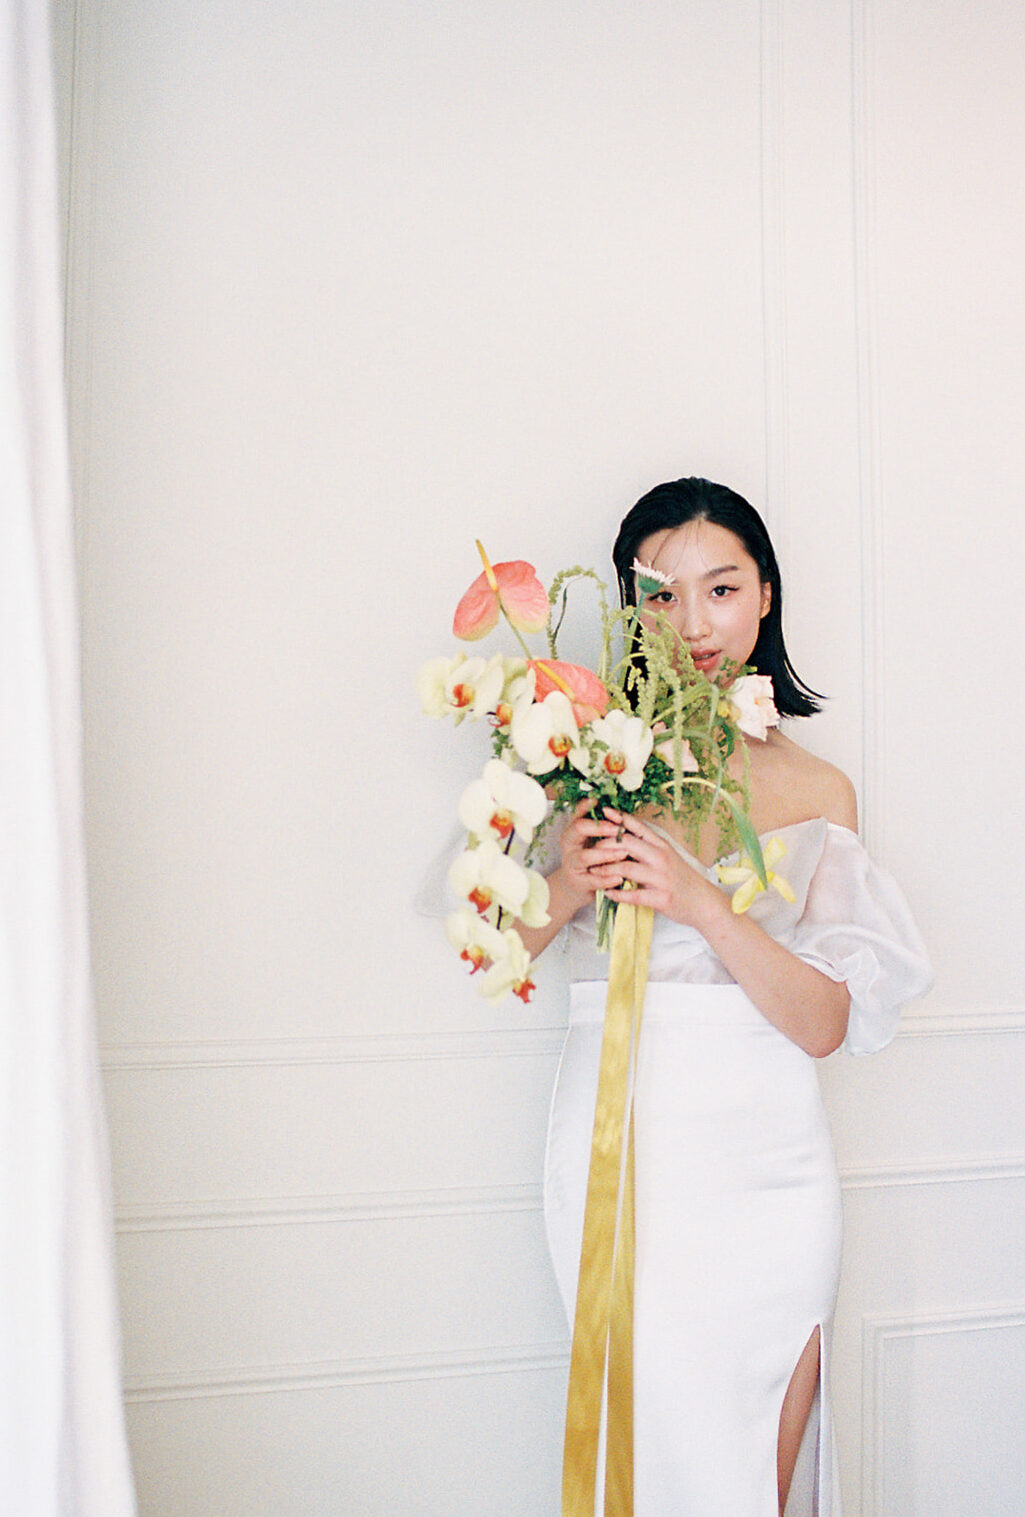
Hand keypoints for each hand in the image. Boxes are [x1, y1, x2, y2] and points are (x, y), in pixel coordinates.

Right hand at [556, 798, 632, 905]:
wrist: (577, 886)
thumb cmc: (591, 859)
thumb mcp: (592, 840)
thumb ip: (602, 827)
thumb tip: (618, 810)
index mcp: (573, 831)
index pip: (577, 814)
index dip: (585, 807)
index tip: (596, 801)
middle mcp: (569, 845)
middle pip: (578, 829)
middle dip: (599, 827)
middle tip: (617, 828)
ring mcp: (572, 864)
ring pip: (584, 856)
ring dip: (605, 854)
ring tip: (623, 853)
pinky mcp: (578, 882)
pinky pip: (592, 880)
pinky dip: (606, 879)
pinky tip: (619, 878)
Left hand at [597, 809, 725, 929]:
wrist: (703, 903)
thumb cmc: (683, 879)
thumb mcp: (670, 856)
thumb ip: (650, 847)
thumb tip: (627, 836)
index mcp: (662, 846)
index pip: (639, 827)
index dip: (620, 818)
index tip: (604, 811)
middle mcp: (661, 858)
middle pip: (628, 843)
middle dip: (606, 843)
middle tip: (591, 847)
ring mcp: (661, 878)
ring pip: (627, 868)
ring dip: (607, 869)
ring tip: (593, 870)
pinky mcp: (660, 897)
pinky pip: (633, 895)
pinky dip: (618, 894)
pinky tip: (607, 893)